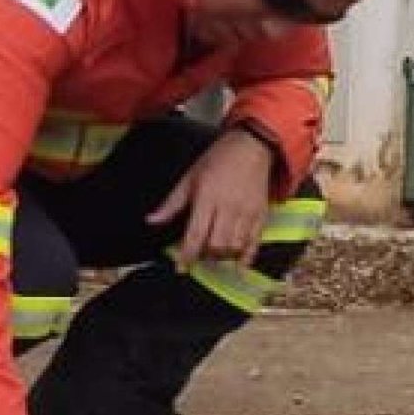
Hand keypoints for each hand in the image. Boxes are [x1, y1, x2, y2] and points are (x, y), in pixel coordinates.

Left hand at [151, 128, 277, 264]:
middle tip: (198, 255)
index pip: (196, 234)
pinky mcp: (261, 215)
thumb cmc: (217, 160)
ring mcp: (247, 212)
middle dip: (205, 256)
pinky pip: (255, 242)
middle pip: (216, 245)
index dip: (187, 255)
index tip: (180, 268)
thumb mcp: (190, 178)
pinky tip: (238, 265)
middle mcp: (228, 208)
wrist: (251, 146)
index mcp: (207, 197)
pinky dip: (246, 257)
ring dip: (222, 256)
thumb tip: (152, 220)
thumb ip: (172, 203)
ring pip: (235, 247)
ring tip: (214, 254)